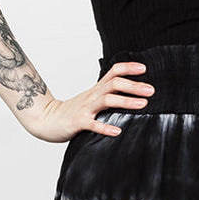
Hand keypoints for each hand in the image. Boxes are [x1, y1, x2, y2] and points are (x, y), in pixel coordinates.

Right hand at [27, 61, 155, 143]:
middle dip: (134, 86)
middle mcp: (92, 95)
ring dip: (125, 101)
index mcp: (97, 89)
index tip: (144, 68)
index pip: (113, 72)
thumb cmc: (73, 111)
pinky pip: (93, 124)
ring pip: (106, 100)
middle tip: (151, 90)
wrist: (47, 120)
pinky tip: (118, 131)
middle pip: (114, 84)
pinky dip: (105, 128)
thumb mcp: (91, 99)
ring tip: (142, 104)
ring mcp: (85, 108)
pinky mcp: (78, 122)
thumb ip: (108, 95)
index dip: (128, 68)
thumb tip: (132, 96)